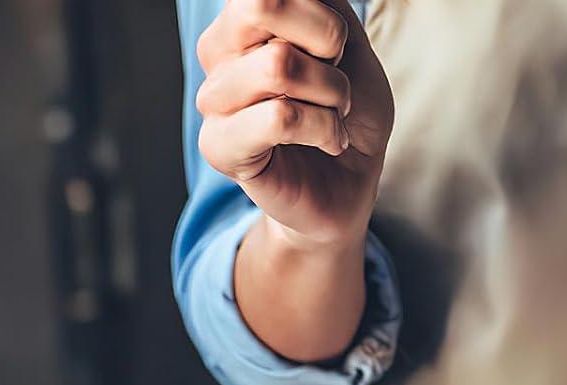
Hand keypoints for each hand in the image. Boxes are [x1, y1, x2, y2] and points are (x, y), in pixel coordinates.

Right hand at [196, 0, 393, 249]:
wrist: (352, 185)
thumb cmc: (350, 115)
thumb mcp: (352, 47)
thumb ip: (325, 5)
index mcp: (243, 21)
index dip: (322, 18)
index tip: (335, 51)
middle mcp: (218, 51)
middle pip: (261, 5)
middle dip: (326, 43)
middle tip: (336, 82)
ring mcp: (213, 98)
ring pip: (279, 65)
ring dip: (333, 96)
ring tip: (335, 117)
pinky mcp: (219, 146)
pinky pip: (278, 118)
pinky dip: (322, 129)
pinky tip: (329, 142)